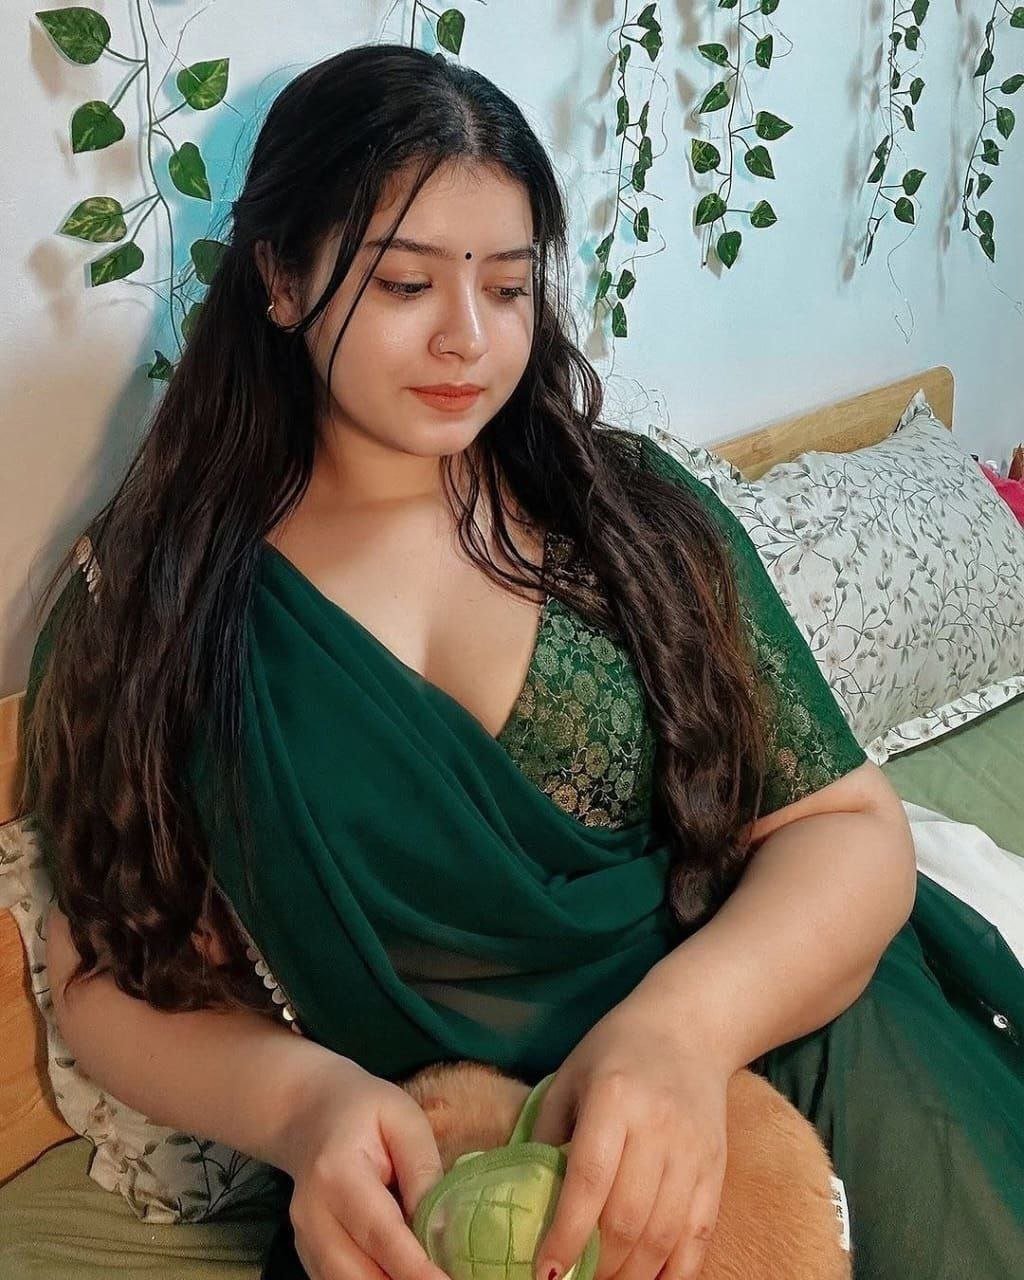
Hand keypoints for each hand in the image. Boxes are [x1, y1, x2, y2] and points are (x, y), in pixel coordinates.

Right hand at [276, 1054, 451, 1279]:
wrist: (308, 1114)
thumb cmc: (363, 1110)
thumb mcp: (403, 1118)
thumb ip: (423, 1169)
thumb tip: (444, 1226)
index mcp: (337, 1173)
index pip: (380, 1233)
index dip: (415, 1268)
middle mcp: (312, 1215)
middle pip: (359, 1274)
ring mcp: (304, 1239)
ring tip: (430, 1276)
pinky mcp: (307, 1254)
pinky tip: (403, 1275)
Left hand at [529, 997, 730, 1279]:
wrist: (690, 1028)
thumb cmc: (617, 1050)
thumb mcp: (571, 1076)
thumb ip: (548, 1132)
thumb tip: (524, 1199)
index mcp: (614, 1097)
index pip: (590, 1179)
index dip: (568, 1233)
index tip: (546, 1272)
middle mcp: (658, 1126)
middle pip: (628, 1218)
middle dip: (597, 1266)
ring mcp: (693, 1151)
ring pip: (663, 1236)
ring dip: (631, 1276)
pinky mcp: (717, 1169)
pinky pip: (699, 1237)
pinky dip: (675, 1273)